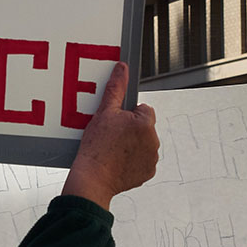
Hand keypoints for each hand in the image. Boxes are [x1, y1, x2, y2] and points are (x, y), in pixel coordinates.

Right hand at [61, 62, 158, 208]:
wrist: (92, 178)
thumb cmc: (96, 147)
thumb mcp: (104, 112)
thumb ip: (116, 88)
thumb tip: (122, 69)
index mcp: (146, 123)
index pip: (143, 109)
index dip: (127, 114)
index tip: (115, 123)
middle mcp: (154, 141)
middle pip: (144, 127)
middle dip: (131, 129)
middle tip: (111, 137)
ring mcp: (152, 158)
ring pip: (144, 143)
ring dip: (133, 144)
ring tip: (113, 150)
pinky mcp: (148, 172)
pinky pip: (142, 160)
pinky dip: (133, 160)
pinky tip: (118, 161)